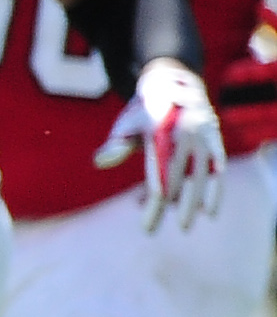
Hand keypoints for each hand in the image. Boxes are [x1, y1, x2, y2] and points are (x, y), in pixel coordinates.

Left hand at [95, 58, 227, 229]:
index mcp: (159, 134)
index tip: (147, 229)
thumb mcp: (126, 125)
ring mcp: (202, 136)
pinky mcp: (214, 138)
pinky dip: (215, 190)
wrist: (173, 84)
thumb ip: (116, 145)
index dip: (152, 207)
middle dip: (167, 209)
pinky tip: (208, 211)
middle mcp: (184, 135)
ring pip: (200, 177)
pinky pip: (217, 168)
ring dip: (192, 203)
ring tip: (184, 225)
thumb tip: (99, 163)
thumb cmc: (142, 111)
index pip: (157, 179)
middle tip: (154, 232)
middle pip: (177, 181)